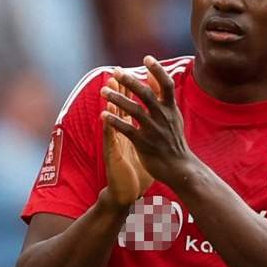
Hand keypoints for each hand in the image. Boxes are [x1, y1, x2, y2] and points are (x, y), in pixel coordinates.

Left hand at [100, 56, 193, 188]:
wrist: (179, 167)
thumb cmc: (173, 139)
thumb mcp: (172, 115)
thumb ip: (162, 95)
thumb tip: (152, 74)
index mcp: (171, 108)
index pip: (166, 84)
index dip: (157, 70)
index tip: (147, 57)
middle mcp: (163, 117)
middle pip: (146, 94)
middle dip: (130, 81)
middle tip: (116, 72)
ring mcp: (154, 130)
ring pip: (134, 110)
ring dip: (117, 100)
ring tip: (102, 91)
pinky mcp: (144, 143)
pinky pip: (127, 130)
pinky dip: (115, 122)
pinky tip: (103, 115)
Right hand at [100, 77, 153, 209]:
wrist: (129, 193)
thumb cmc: (140, 170)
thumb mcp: (148, 146)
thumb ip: (151, 131)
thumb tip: (161, 119)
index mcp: (134, 130)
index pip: (134, 105)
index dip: (135, 90)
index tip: (139, 73)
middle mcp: (124, 133)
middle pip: (122, 107)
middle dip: (121, 90)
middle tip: (117, 73)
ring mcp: (118, 143)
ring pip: (114, 119)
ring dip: (111, 104)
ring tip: (107, 89)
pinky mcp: (114, 155)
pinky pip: (111, 138)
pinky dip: (109, 126)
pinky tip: (105, 116)